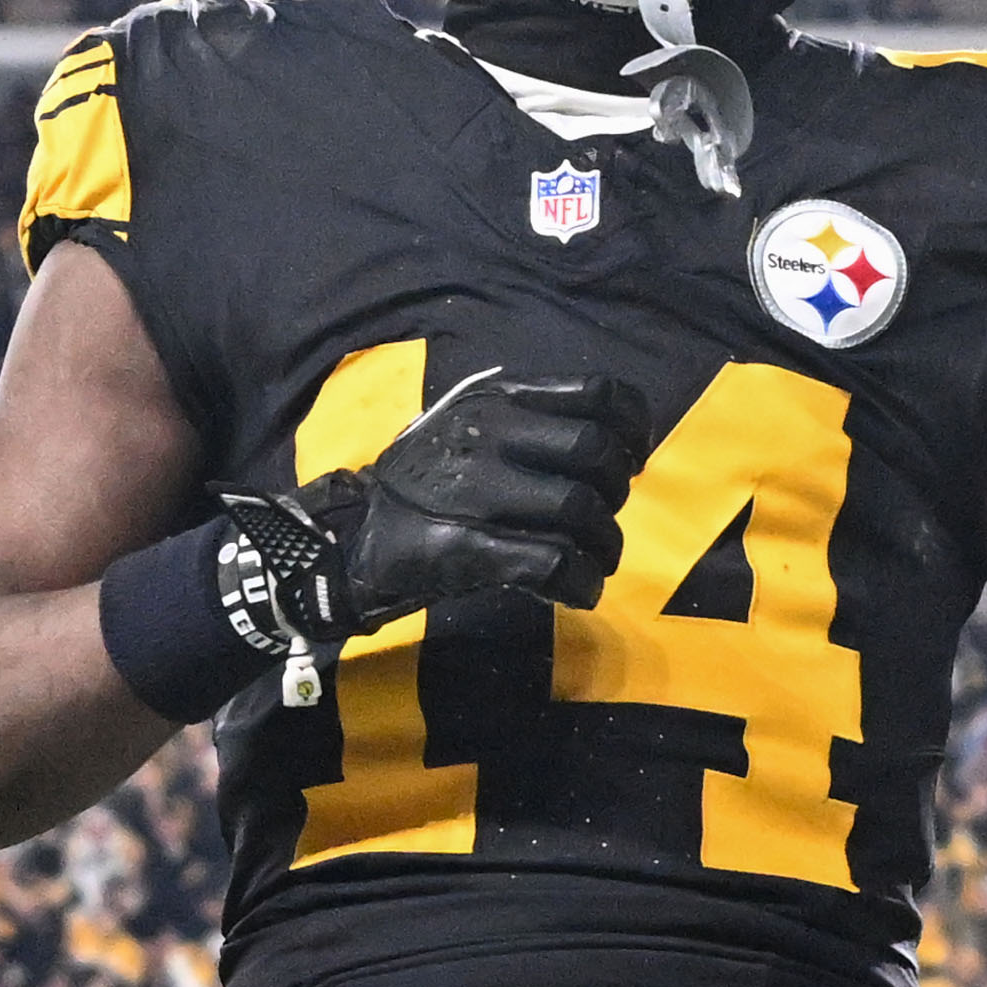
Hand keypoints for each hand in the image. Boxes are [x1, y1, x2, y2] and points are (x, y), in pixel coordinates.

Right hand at [234, 364, 646, 645]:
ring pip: (582, 513)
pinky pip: (554, 564)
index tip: (630, 462)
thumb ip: (535, 421)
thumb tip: (617, 443)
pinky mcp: (469, 548)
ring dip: (604, 549)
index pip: (599, 396)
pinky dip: (580, 583)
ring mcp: (476, 490)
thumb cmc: (427, 483)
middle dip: (616, 496)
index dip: (633, 430)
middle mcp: (489, 433)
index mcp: (498, 399)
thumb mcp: (474, 425)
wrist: (353, 535)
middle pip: (597, 456)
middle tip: (601, 521)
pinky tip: (576, 590)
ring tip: (593, 563)